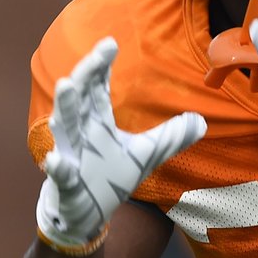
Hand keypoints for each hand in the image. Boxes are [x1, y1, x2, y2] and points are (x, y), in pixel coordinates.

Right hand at [36, 37, 206, 252]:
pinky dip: (58, 167)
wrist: (84, 214)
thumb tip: (201, 121)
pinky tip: (56, 161)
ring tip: (67, 84)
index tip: (110, 43)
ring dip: (65, 107)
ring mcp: (70, 157)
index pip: (97, 89)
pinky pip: (60, 174)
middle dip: (86, 74)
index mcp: (97, 123)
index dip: (101, 66)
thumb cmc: (109, 177)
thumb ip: (171, 137)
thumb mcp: (146, 156)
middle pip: (80, 98)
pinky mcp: (66, 184)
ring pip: (64, 128)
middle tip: (97, 53)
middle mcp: (80, 134)